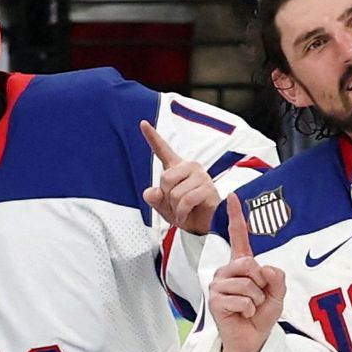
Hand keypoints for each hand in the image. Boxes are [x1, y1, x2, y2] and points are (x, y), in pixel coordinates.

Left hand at [140, 123, 220, 240]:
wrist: (202, 227)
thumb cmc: (184, 212)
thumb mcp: (162, 206)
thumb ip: (153, 197)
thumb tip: (152, 192)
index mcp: (177, 168)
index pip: (162, 150)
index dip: (152, 137)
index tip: (143, 124)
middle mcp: (190, 168)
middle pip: (165, 178)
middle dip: (166, 196)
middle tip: (176, 204)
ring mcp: (201, 177)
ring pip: (175, 192)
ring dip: (175, 207)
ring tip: (184, 210)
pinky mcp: (208, 189)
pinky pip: (186, 200)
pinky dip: (182, 212)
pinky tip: (187, 214)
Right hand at [207, 195, 285, 351]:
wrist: (251, 340)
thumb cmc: (261, 315)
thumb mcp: (277, 294)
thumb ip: (276, 278)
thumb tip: (261, 268)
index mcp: (241, 265)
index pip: (238, 237)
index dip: (236, 217)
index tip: (233, 196)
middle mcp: (226, 271)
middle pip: (248, 262)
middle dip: (261, 282)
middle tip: (257, 297)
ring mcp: (218, 285)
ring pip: (246, 283)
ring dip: (256, 299)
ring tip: (250, 307)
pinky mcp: (215, 300)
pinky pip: (242, 299)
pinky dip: (250, 309)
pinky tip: (243, 314)